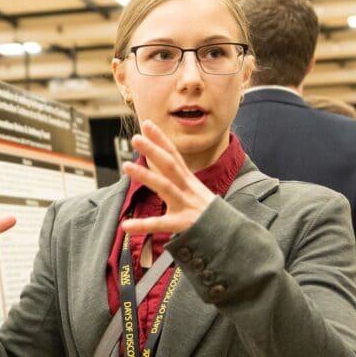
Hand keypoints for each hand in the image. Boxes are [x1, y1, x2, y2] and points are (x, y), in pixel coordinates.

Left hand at [121, 120, 215, 234]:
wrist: (229, 233)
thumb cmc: (207, 212)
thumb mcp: (194, 191)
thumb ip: (177, 179)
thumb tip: (163, 166)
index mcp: (188, 180)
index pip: (174, 155)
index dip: (161, 139)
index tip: (147, 124)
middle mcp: (187, 188)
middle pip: (170, 165)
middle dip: (154, 150)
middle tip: (136, 138)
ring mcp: (186, 204)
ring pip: (165, 186)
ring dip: (146, 175)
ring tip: (126, 166)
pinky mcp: (183, 224)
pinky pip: (161, 224)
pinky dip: (143, 225)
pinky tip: (126, 225)